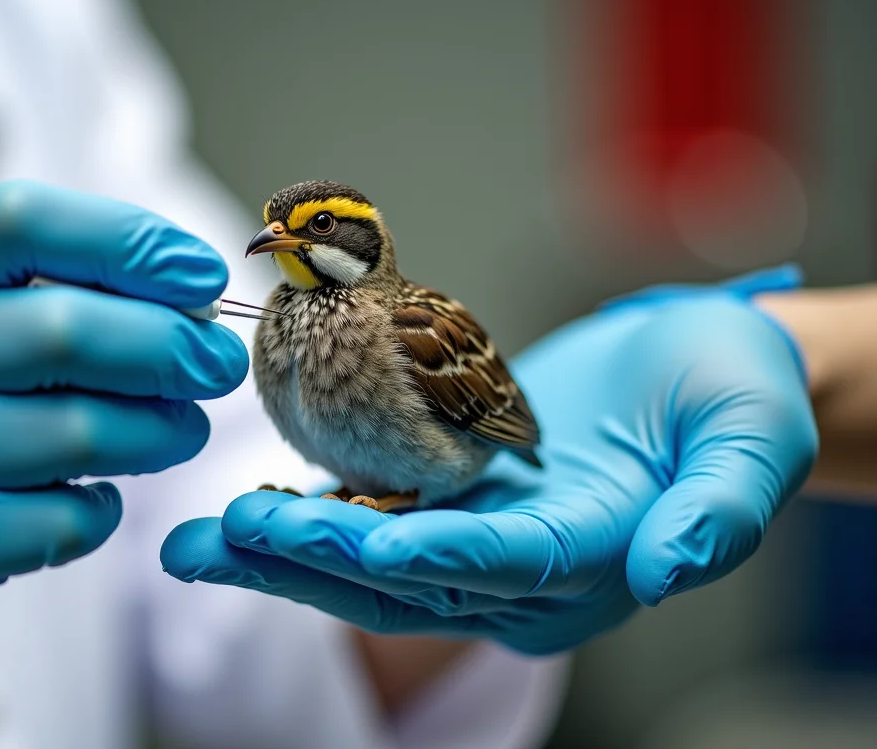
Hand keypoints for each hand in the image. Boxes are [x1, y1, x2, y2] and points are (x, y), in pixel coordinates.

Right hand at [0, 181, 247, 712]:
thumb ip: (25, 290)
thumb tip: (178, 298)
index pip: (24, 220)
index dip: (132, 240)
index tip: (199, 272)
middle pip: (69, 330)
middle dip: (172, 346)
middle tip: (214, 362)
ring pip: (84, 433)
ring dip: (161, 431)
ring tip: (178, 428)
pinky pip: (66, 520)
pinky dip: (103, 507)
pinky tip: (94, 496)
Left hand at [161, 265, 815, 654]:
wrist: (695, 374)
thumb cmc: (731, 394)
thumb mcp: (751, 438)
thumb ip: (724, 505)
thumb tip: (671, 566)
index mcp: (594, 558)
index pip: (509, 562)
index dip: (443, 554)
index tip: (372, 541)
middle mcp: (524, 574)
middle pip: (412, 576)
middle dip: (321, 556)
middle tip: (234, 532)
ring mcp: (478, 548)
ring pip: (370, 561)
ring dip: (285, 551)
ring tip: (200, 542)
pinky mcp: (446, 512)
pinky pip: (366, 524)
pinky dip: (304, 521)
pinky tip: (240, 520)